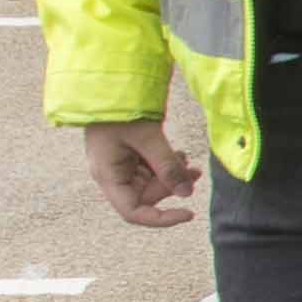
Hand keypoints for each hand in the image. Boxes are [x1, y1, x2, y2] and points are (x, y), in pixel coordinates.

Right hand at [79, 119, 200, 227]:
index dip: (162, 218)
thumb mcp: (148, 137)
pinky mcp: (126, 154)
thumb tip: (186, 194)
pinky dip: (164, 164)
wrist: (106, 83)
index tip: (189, 213)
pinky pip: (148, 168)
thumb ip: (167, 166)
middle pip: (146, 196)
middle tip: (195, 172)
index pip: (134, 212)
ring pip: (150, 182)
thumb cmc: (121, 109)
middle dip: (171, 186)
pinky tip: (178, 153)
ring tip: (188, 159)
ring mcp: (118, 164)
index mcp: (108, 176)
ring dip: (170, 174)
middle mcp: (111, 174)